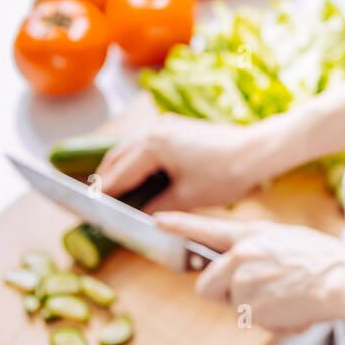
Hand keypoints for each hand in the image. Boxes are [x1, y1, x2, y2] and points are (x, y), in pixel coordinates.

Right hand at [96, 113, 287, 213]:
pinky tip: (137, 176)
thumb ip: (157, 207)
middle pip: (117, 158)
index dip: (104, 196)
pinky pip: (145, 144)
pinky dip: (136, 160)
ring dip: (120, 169)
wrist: (256, 151)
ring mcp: (165, 126)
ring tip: (111, 193)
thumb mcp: (187, 197)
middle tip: (95, 204)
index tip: (89, 211)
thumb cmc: (225, 174)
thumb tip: (138, 219)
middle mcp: (154, 130)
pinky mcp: (176, 127)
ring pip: (130, 149)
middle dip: (106, 180)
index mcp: (152, 145)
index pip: (118, 175)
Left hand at [153, 210, 344, 333]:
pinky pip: (251, 322)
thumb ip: (254, 249)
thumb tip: (237, 267)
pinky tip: (291, 309)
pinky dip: (269, 321)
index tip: (157, 221)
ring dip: (252, 307)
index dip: (179, 225)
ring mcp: (243, 284)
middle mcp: (240, 257)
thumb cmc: (321, 258)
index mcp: (250, 234)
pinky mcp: (251, 310)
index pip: (205, 229)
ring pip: (232, 306)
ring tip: (284, 296)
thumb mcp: (283, 239)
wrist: (342, 279)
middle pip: (206, 286)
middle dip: (223, 294)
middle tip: (256, 291)